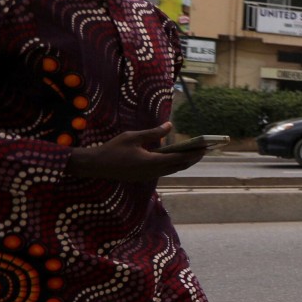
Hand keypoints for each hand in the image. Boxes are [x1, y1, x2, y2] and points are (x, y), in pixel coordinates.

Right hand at [64, 123, 205, 182]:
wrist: (96, 165)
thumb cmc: (113, 149)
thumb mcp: (133, 137)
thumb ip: (153, 132)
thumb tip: (170, 125)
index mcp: (152, 162)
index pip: (179, 158)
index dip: (193, 153)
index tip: (205, 148)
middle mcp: (153, 172)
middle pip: (179, 166)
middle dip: (193, 158)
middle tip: (205, 150)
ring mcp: (149, 176)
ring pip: (172, 170)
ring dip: (184, 163)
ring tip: (195, 154)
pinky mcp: (144, 177)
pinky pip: (164, 171)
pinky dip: (174, 165)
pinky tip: (177, 158)